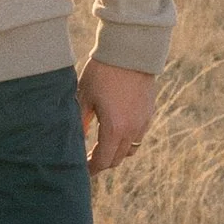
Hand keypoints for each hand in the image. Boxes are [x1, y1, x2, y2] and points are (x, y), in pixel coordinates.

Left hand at [78, 59, 156, 175]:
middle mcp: (132, 130)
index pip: (103, 160)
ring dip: (116, 152)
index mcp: (114, 129)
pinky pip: (138, 135)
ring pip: (130, 149)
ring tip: (102, 146)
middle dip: (102, 162)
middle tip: (88, 160)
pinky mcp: (149, 113)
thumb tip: (74, 143)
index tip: (82, 171)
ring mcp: (143, 122)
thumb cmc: (102, 72)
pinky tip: (116, 129)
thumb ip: (79, 123)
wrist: (130, 52)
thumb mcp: (84, 97)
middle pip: (117, 159)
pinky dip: (127, 139)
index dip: (91, 168)